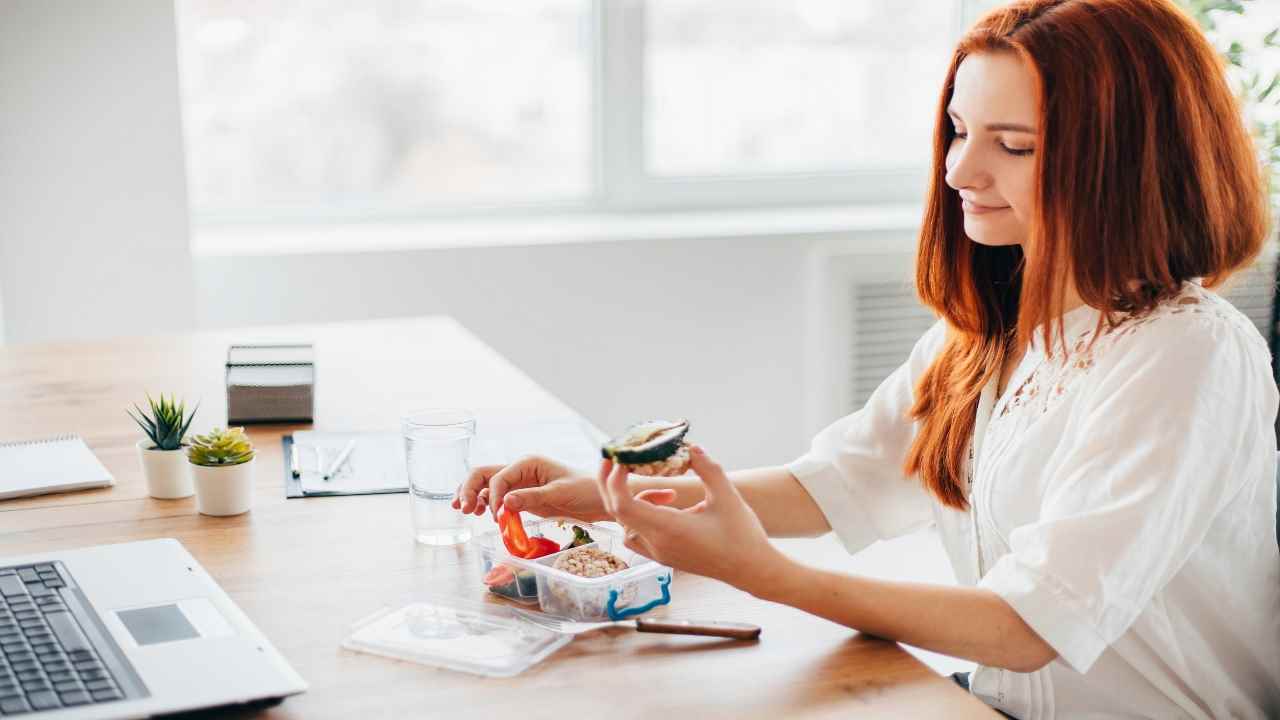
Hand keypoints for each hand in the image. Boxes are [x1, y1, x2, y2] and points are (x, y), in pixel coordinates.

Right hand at [451, 454, 677, 521]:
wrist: (601, 499)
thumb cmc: (586, 490)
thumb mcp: (560, 494)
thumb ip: (532, 497)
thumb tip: (504, 502)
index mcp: (528, 462)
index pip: (499, 477)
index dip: (491, 496)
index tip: (494, 515)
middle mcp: (520, 469)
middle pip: (484, 474)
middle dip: (470, 489)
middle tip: (461, 509)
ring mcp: (520, 483)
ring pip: (487, 485)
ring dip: (473, 495)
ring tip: (463, 511)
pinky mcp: (522, 496)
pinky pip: (497, 498)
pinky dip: (485, 503)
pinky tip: (477, 513)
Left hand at [595, 444, 789, 595]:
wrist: (752, 570)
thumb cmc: (742, 535)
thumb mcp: (727, 495)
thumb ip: (707, 468)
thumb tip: (692, 447)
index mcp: (668, 528)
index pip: (624, 505)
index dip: (614, 480)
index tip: (622, 459)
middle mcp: (657, 544)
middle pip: (617, 513)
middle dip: (611, 484)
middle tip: (616, 460)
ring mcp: (659, 553)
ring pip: (627, 524)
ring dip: (635, 501)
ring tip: (669, 491)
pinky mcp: (664, 557)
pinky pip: (638, 534)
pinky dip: (642, 515)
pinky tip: (669, 505)